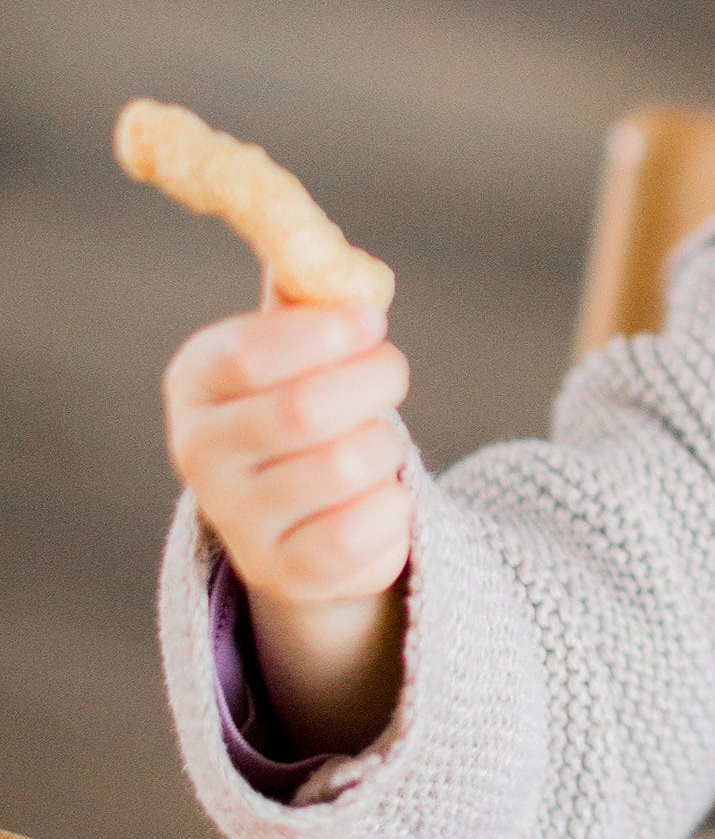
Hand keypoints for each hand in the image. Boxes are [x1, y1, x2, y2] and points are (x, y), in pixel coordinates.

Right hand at [164, 283, 412, 752]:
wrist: (296, 513)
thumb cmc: (302, 399)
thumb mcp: (297, 341)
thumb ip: (315, 297)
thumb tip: (341, 265)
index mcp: (195, 382)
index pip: (249, 353)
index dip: (325, 333)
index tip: (372, 321)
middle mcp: (198, 454)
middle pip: (305, 411)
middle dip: (372, 378)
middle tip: (390, 369)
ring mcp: (238, 520)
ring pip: (348, 465)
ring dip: (386, 442)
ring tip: (375, 439)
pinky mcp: (286, 574)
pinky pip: (369, 528)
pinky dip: (395, 504)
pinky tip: (377, 494)